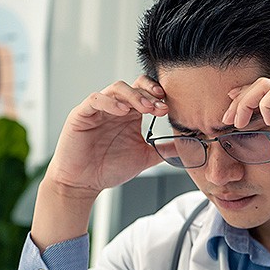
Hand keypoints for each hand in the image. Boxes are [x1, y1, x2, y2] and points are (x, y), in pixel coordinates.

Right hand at [46, 76, 167, 199]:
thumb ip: (164, 149)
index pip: (146, 92)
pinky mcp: (82, 114)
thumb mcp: (144, 157)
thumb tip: (188, 146)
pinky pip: (95, 100)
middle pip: (134, 86)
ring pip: (117, 89)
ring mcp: (99, 109)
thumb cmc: (108, 168)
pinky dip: (110, 102)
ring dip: (133, 96)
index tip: (169, 107)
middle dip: (149, 95)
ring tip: (145, 108)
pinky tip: (123, 111)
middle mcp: (116, 108)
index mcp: (131, 115)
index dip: (158, 95)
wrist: (83, 183)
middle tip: (160, 107)